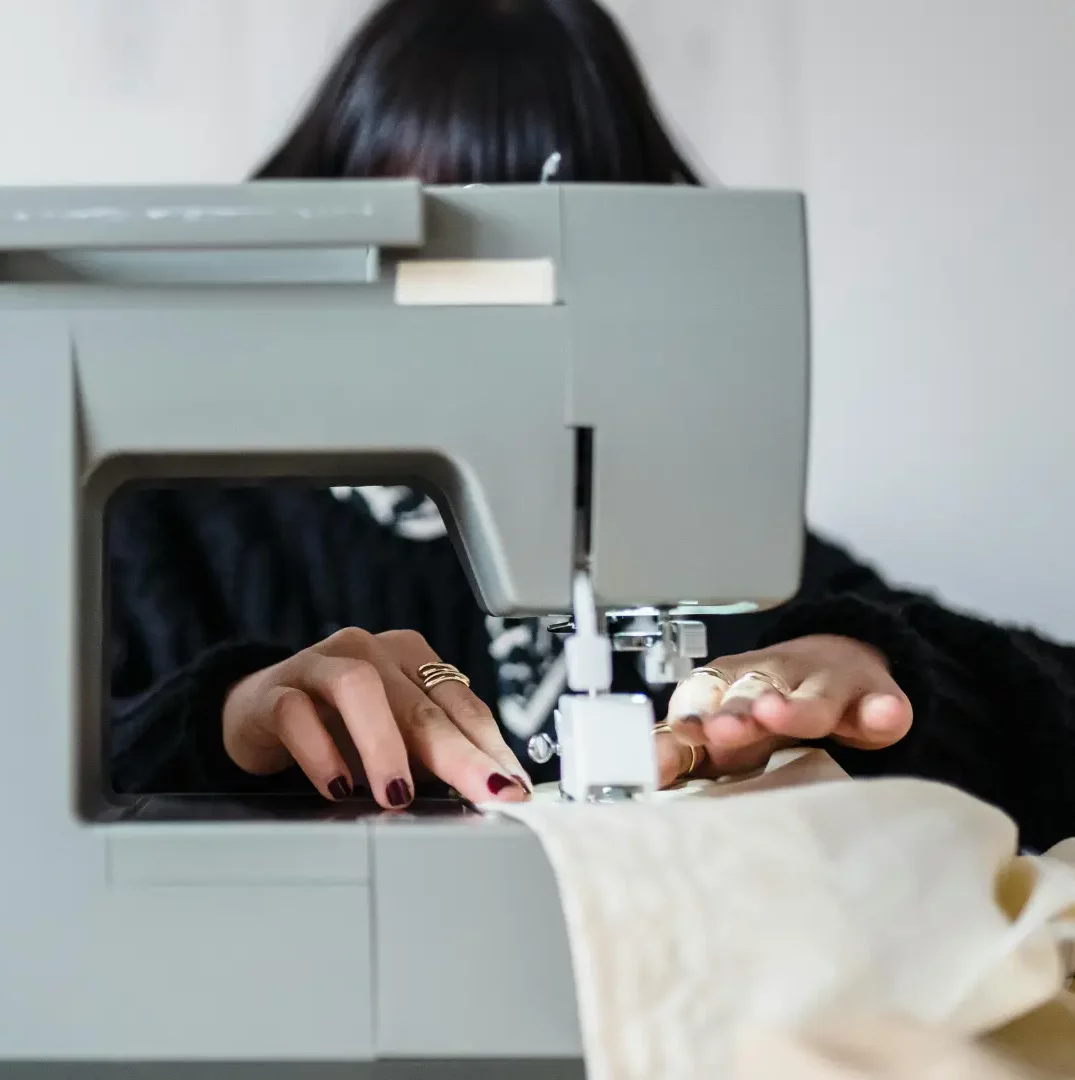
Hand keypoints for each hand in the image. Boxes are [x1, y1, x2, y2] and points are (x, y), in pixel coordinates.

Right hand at [222, 628, 530, 809]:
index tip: (512, 788)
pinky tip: (335, 786)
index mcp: (411, 659)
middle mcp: (371, 651)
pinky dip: (320, 752)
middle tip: (484, 792)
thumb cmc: (338, 727)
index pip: (462, 703)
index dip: (491, 747)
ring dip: (384, 745)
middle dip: (459, 754)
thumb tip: (483, 794)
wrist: (256, 710)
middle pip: (422, 703)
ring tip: (397, 795)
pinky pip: (298, 713)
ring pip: (360, 689)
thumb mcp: (395, 739)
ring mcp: (321, 665)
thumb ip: (433, 758)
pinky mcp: (275, 690)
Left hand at [663, 635, 912, 778]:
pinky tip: (883, 716)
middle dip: (733, 713)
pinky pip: (880, 705)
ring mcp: (826, 687)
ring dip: (793, 707)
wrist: (837, 659)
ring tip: (777, 715)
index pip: (701, 698)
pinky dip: (881, 711)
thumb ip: (683, 750)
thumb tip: (647, 772)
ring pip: (810, 697)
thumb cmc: (766, 704)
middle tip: (719, 729)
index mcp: (729, 688)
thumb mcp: (722, 724)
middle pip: (750, 693)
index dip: (688, 717)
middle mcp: (773, 681)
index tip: (675, 736)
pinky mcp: (875, 698)